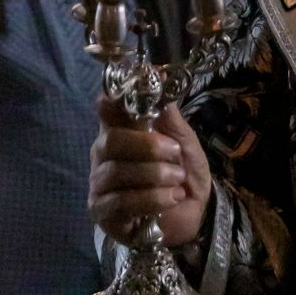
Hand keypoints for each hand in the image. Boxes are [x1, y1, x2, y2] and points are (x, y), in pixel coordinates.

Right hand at [89, 97, 210, 248]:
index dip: (115, 100)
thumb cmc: (183, 174)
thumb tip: (160, 79)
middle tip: (175, 153)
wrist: (195, 215)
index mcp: (120, 131)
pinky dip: (152, 198)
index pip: (106, 109)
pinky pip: (121, 202)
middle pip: (109, 141)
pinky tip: (172, 198)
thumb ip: (170, 117)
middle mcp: (103, 156)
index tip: (134, 94)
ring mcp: (100, 184)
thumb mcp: (184, 143)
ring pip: (115, 172)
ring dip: (154, 175)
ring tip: (178, 180)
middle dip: (146, 146)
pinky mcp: (103, 212)